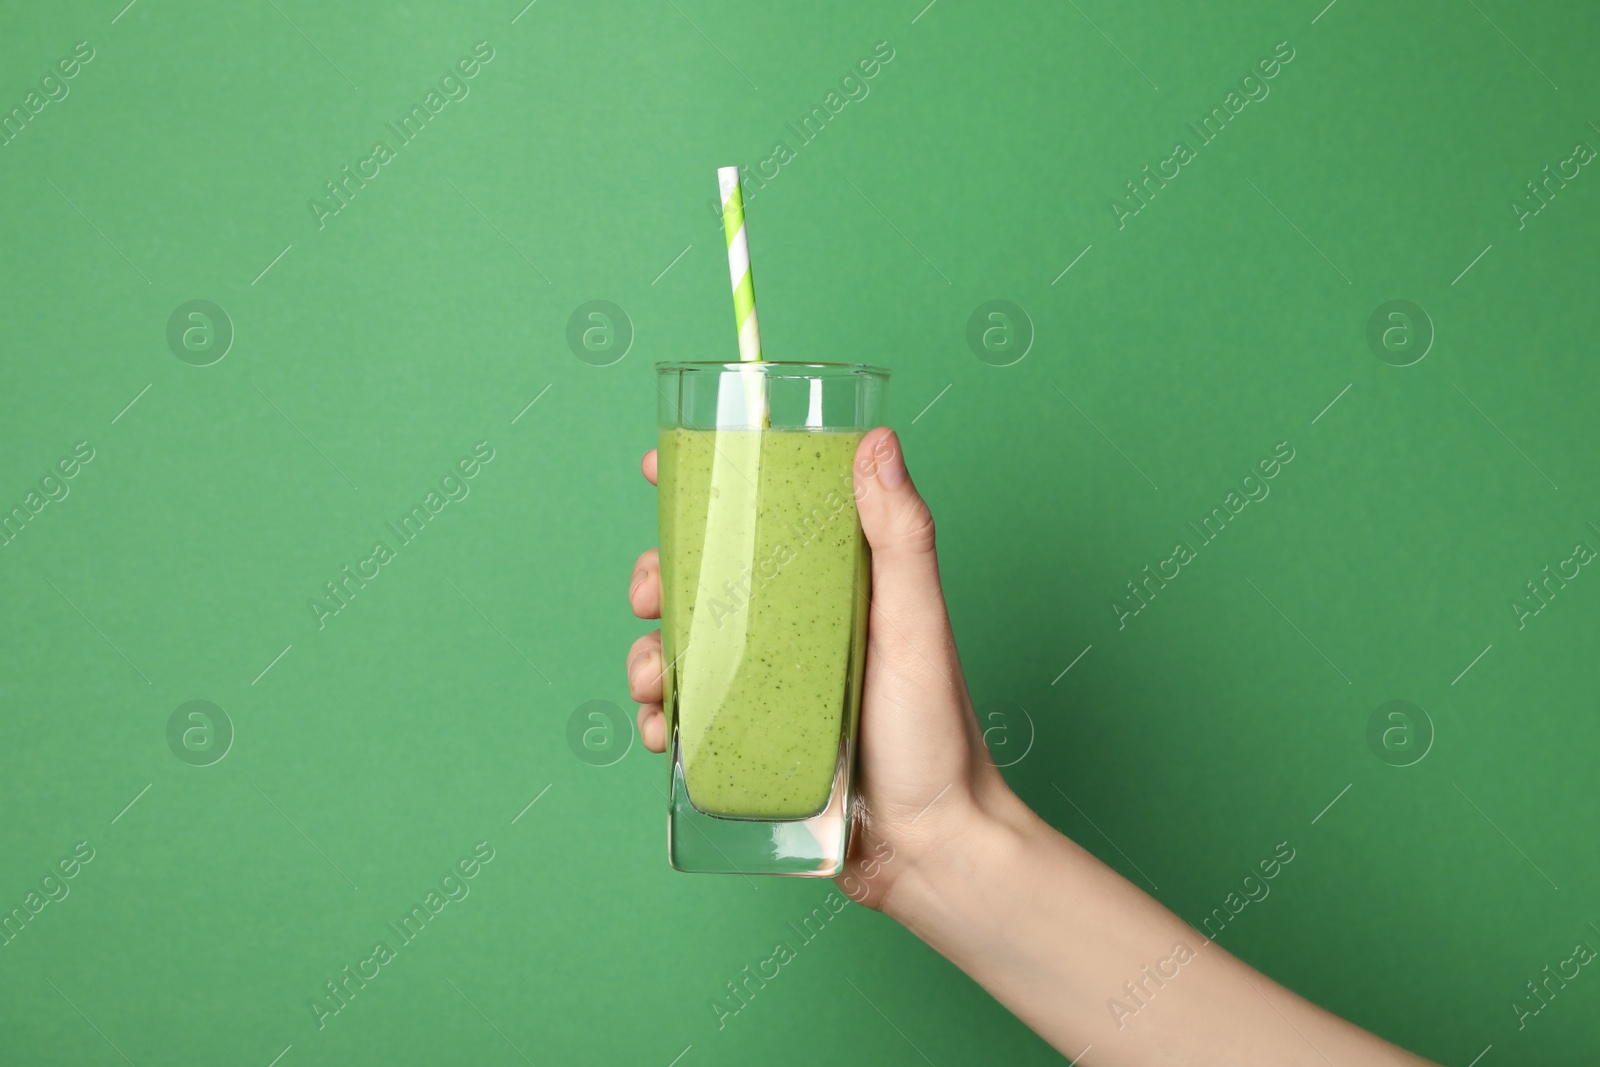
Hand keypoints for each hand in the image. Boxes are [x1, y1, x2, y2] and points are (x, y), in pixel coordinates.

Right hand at [626, 428, 1015, 908]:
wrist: (933, 852)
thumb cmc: (940, 735)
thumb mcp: (917, 626)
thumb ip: (902, 536)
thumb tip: (877, 439)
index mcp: (834, 588)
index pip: (764, 518)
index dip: (705, 490)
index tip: (653, 469)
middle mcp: (798, 631)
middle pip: (706, 583)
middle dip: (658, 580)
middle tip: (648, 595)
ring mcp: (771, 689)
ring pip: (683, 652)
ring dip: (646, 656)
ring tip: (650, 682)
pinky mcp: (752, 744)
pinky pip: (688, 719)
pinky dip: (660, 719)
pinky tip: (663, 734)